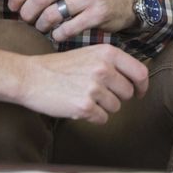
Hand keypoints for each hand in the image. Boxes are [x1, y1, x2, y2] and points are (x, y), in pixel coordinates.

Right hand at [19, 45, 148, 123]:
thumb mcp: (89, 54)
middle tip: (98, 94)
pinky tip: (78, 106)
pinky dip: (93, 117)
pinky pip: (102, 119)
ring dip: (103, 107)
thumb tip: (135, 79)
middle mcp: (104, 69)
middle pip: (128, 93)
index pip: (140, 72)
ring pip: (115, 107)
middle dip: (117, 97)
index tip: (138, 93)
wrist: (30, 77)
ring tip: (83, 96)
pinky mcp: (85, 106)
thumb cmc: (59, 67)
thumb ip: (111, 63)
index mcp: (107, 53)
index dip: (142, 86)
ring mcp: (94, 88)